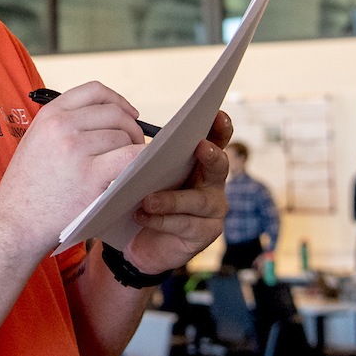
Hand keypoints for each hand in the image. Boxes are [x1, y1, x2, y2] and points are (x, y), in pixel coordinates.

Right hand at [0, 81, 147, 253]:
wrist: (15, 222)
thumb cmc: (28, 188)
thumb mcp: (36, 141)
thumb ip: (65, 124)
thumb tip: (107, 117)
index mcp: (49, 115)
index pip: (94, 90)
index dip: (117, 100)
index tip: (128, 113)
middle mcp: (62, 127)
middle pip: (114, 113)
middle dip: (131, 127)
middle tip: (134, 144)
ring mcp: (76, 150)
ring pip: (123, 137)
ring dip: (133, 149)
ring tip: (128, 164)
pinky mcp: (91, 176)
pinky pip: (130, 158)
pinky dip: (140, 162)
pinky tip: (137, 171)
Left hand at [124, 111, 232, 274]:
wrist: (142, 242)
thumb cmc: (147, 198)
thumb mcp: (148, 175)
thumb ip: (151, 160)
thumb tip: (136, 146)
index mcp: (201, 160)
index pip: (216, 139)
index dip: (220, 126)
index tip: (217, 114)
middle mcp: (214, 181)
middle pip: (219, 165)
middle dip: (211, 154)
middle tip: (200, 146)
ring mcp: (214, 208)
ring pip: (199, 200)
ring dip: (172, 199)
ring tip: (147, 199)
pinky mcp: (206, 232)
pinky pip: (186, 225)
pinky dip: (161, 220)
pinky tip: (141, 216)